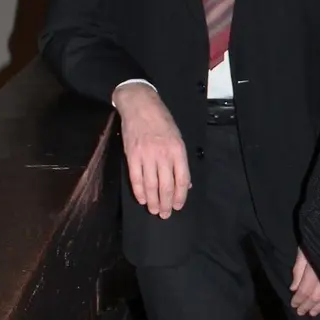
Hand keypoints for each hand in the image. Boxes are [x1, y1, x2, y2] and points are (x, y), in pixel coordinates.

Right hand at [113, 83, 189, 217]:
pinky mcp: (132, 155)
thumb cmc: (161, 121)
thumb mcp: (178, 138)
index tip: (178, 205)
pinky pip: (136, 178)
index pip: (182, 179)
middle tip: (165, 214)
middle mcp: (163, 154)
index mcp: (178, 150)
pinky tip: (142, 199)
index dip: (180, 195)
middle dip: (166, 203)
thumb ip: (181, 161)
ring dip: (153, 201)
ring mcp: (147, 155)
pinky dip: (139, 191)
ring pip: (151, 185)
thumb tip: (186, 183)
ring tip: (154, 210)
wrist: (140, 105)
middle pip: (166, 185)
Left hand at [290, 249, 319, 316]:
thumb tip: (293, 288)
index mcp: (315, 269)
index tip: (293, 305)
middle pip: (316, 296)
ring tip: (313, 313)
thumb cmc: (319, 236)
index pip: (305, 290)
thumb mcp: (304, 249)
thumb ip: (299, 269)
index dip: (299, 299)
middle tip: (301, 313)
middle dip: (308, 305)